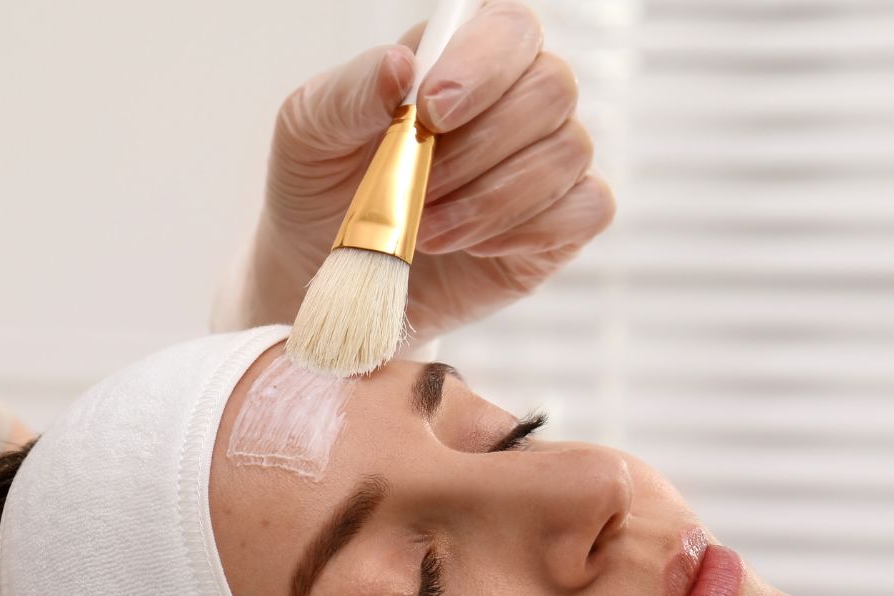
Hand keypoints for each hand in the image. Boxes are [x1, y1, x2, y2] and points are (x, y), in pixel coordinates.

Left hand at [236, 1, 614, 345]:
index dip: (484, 61)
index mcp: (459, 56)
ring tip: (423, 228)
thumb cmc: (320, 186)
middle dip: (479, 146)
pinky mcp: (560, 224)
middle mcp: (516, 98)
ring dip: (489, 198)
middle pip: (551, 86)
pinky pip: (585, 210)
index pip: (509, 25)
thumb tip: (401, 65)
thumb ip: (352, 91)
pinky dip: (524, 231)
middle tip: (416, 186)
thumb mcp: (308, 130)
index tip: (432, 110)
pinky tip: (471, 247)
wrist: (323, 273)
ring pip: (566, 151)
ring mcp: (546, 161)